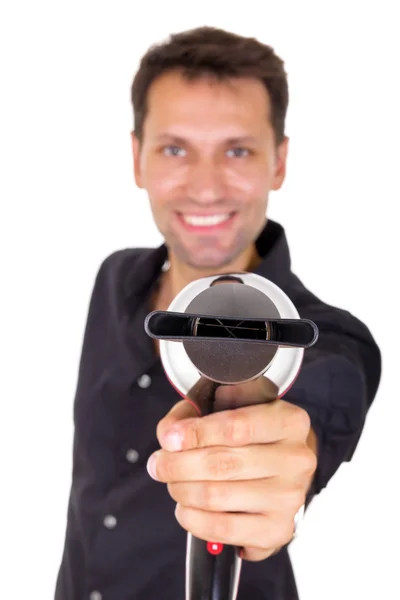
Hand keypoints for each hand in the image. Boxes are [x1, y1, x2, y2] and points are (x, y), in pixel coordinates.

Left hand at [146, 377, 317, 560]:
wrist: (281, 466)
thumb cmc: (252, 433)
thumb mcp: (228, 408)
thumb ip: (195, 413)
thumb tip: (169, 434)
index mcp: (290, 421)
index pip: (236, 427)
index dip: (196, 433)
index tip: (168, 438)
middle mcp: (297, 459)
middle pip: (222, 464)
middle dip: (178, 464)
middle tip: (158, 463)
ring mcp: (290, 497)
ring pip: (217, 497)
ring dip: (181, 490)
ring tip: (173, 482)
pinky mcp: (278, 529)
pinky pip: (223, 530)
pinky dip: (193, 520)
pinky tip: (186, 508)